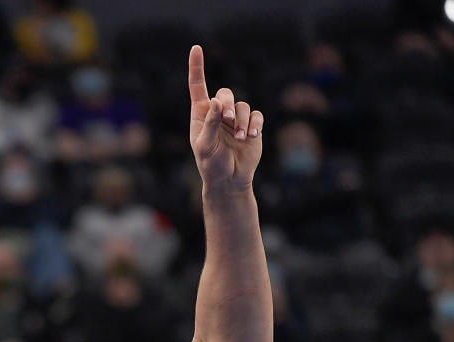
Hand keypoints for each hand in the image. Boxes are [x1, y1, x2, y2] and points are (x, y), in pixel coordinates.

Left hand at [187, 45, 263, 193]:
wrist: (229, 180)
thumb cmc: (211, 165)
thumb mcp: (205, 146)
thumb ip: (210, 123)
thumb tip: (217, 102)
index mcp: (201, 115)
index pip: (198, 87)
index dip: (197, 67)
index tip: (196, 48)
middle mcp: (218, 114)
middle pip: (225, 93)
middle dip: (228, 104)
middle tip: (227, 120)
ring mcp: (235, 119)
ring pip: (243, 106)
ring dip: (242, 120)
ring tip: (241, 137)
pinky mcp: (251, 126)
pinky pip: (257, 115)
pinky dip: (255, 123)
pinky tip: (251, 136)